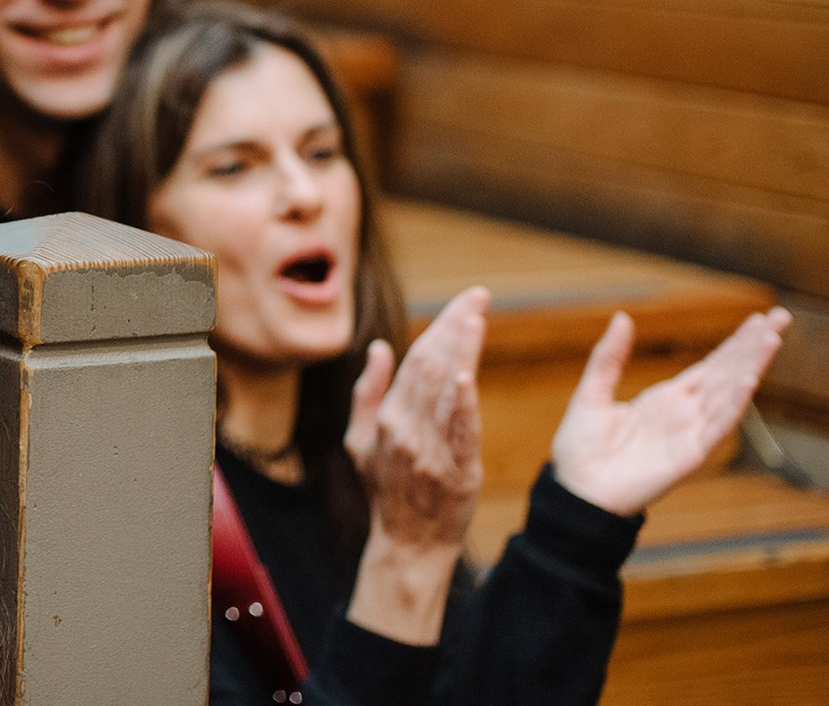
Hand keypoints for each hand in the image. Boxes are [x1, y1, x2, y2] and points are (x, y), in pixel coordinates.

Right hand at [346, 286, 488, 555]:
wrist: (408, 544)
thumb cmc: (386, 490)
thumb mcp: (361, 440)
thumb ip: (369, 392)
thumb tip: (381, 347)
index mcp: (386, 417)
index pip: (415, 359)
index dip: (441, 326)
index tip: (466, 301)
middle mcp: (404, 428)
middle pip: (432, 365)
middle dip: (456, 326)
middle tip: (478, 295)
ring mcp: (428, 450)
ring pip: (444, 389)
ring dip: (462, 349)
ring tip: (477, 316)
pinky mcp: (456, 472)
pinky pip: (459, 431)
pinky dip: (461, 402)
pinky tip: (467, 375)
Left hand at [552, 306, 790, 515]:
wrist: (575, 491)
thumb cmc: (580, 448)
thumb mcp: (591, 392)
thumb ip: (609, 357)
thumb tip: (622, 317)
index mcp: (666, 399)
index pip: (710, 366)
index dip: (735, 344)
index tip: (759, 320)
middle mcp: (684, 414)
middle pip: (727, 374)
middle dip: (754, 347)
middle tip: (781, 316)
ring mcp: (690, 434)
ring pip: (728, 395)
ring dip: (750, 367)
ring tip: (771, 339)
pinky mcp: (688, 456)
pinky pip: (716, 427)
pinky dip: (733, 405)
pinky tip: (749, 382)